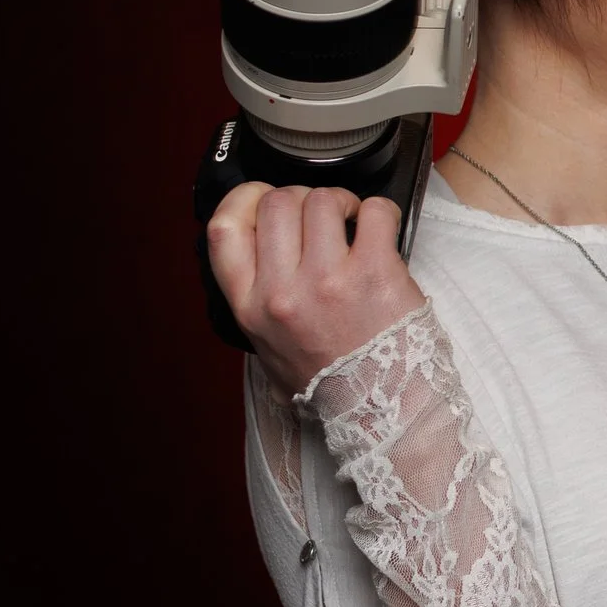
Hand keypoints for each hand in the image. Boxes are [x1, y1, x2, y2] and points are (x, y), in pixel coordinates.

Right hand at [206, 182, 427, 394]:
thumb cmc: (331, 380)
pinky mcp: (374, 272)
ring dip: (340, 200)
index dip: (244, 199)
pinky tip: (379, 229)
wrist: (383, 410)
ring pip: (321, 199)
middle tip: (322, 215)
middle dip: (300, 196)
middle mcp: (282, 292)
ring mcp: (328, 280)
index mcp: (250, 308)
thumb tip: (252, 261)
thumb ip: (256, 306)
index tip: (264, 198)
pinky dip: (380, 210)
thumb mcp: (270, 351)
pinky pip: (375, 211)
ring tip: (352, 221)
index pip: (223, 228)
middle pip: (276, 202)